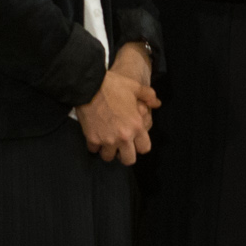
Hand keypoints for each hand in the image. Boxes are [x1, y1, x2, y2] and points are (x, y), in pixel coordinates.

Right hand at [75, 44, 158, 164]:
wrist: (88, 86)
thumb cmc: (113, 85)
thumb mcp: (135, 86)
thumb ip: (149, 96)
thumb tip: (157, 103)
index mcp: (136, 126)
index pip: (144, 149)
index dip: (140, 146)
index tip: (135, 141)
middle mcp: (123, 136)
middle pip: (128, 160)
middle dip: (125, 155)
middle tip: (121, 146)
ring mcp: (107, 139)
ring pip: (109, 157)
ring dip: (108, 151)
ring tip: (107, 142)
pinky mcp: (92, 138)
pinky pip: (94, 149)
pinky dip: (94, 145)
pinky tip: (96, 136)